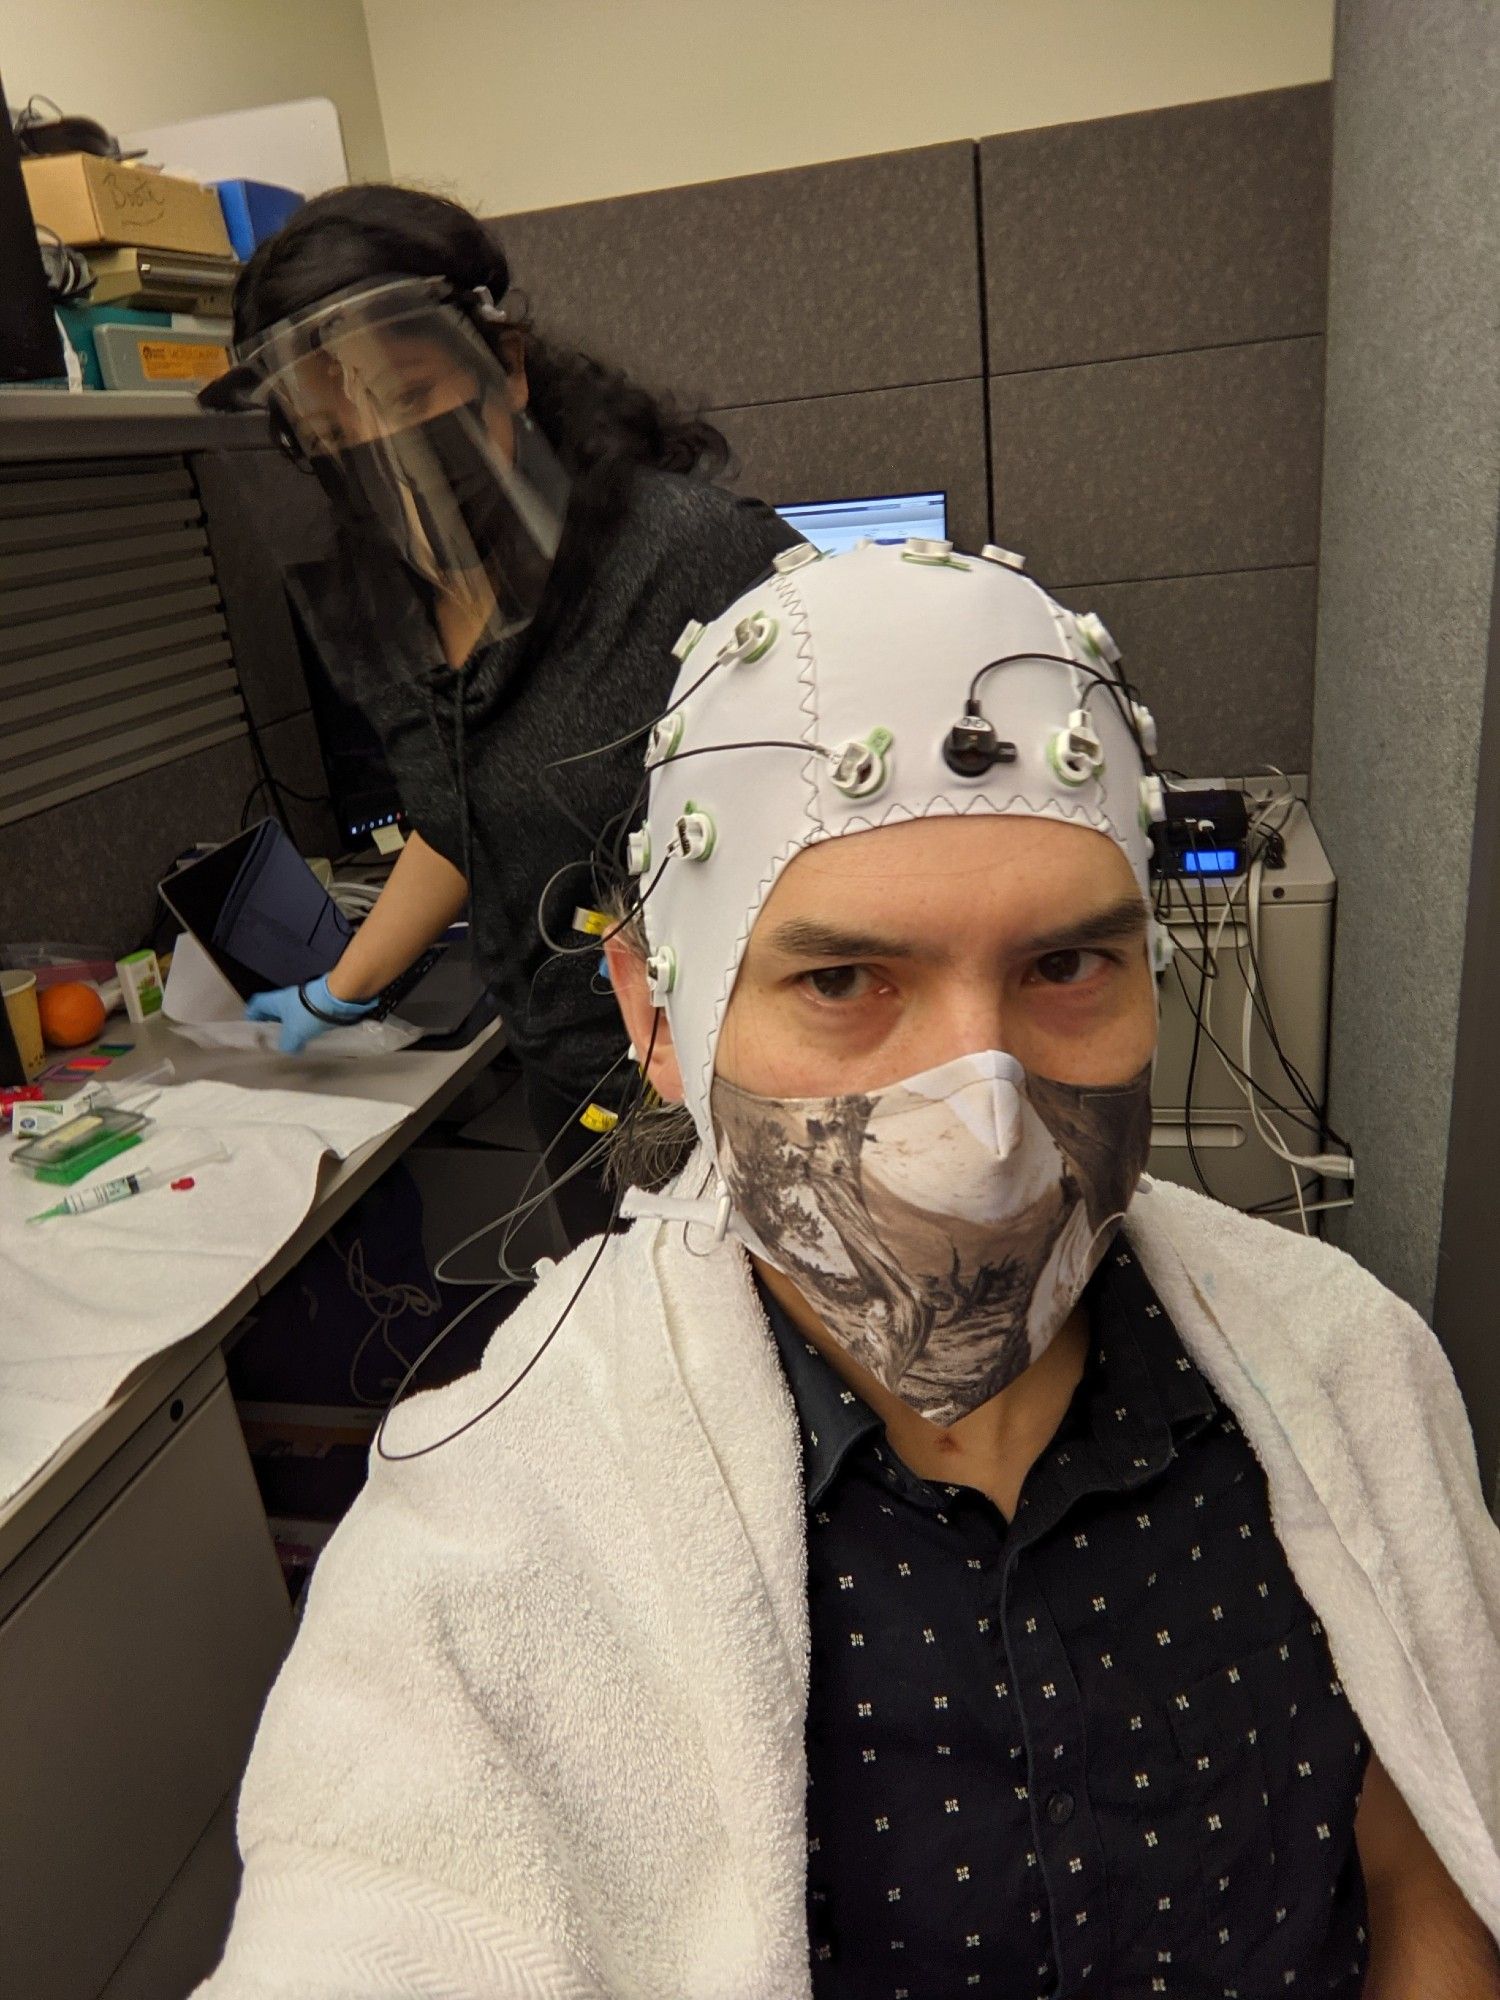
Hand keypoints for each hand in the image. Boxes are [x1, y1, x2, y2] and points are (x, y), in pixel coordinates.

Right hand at [244, 976, 377, 1053]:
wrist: (337, 998)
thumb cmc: (307, 1014)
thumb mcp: (293, 1034)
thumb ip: (287, 1044)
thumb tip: (288, 1049)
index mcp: (274, 1001)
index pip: (256, 1005)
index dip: (252, 1016)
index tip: (254, 1030)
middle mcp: (286, 998)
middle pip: (274, 1011)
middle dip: (274, 1025)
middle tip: (275, 1040)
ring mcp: (303, 1000)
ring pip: (291, 1014)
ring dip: (292, 1027)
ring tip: (294, 1042)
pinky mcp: (317, 1004)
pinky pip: (307, 1016)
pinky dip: (306, 1026)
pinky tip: (310, 1037)